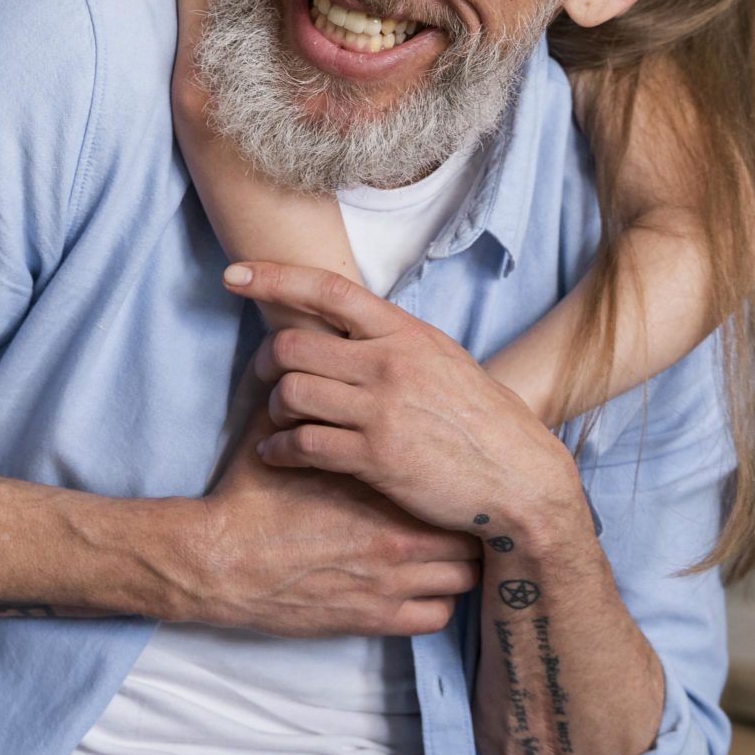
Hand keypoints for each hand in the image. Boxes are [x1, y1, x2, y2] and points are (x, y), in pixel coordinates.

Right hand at [184, 407, 479, 636]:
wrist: (220, 562)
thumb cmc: (248, 501)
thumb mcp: (277, 438)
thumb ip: (307, 407)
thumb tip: (312, 368)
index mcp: (379, 488)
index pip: (450, 483)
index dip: (453, 482)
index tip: (446, 478)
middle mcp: (396, 538)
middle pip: (472, 534)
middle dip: (465, 524)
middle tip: (451, 516)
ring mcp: (389, 584)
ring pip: (465, 579)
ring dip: (457, 566)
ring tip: (441, 554)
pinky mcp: (374, 619)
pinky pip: (437, 617)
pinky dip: (437, 603)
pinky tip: (419, 588)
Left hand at [232, 260, 579, 538]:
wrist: (521, 479)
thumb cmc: (481, 419)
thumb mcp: (442, 360)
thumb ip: (394, 342)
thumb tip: (347, 326)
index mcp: (406, 333)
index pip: (329, 291)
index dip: (275, 277)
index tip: (234, 275)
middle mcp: (390, 364)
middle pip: (292, 346)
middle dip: (266, 362)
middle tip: (264, 376)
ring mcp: (381, 411)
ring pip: (290, 394)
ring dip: (273, 408)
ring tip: (279, 419)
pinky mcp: (375, 458)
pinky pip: (302, 444)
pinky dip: (277, 449)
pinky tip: (276, 454)